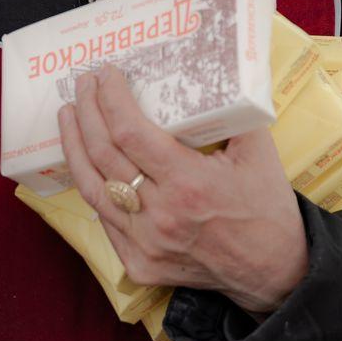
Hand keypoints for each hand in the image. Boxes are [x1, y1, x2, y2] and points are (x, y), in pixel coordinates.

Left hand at [58, 68, 308, 314]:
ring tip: (68, 115)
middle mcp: (160, 216)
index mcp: (188, 184)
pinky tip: (86, 161)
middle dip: (87, 112)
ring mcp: (145, 244)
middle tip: (83, 84)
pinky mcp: (139, 264)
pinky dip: (93, 185)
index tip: (106, 74)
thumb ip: (233, 110)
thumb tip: (215, 69)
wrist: (273, 271)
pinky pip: (105, 220)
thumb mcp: (258, 151)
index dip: (110, 100)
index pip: (130, 133)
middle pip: (104, 155)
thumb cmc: (266, 207)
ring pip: (92, 189)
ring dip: (74, 147)